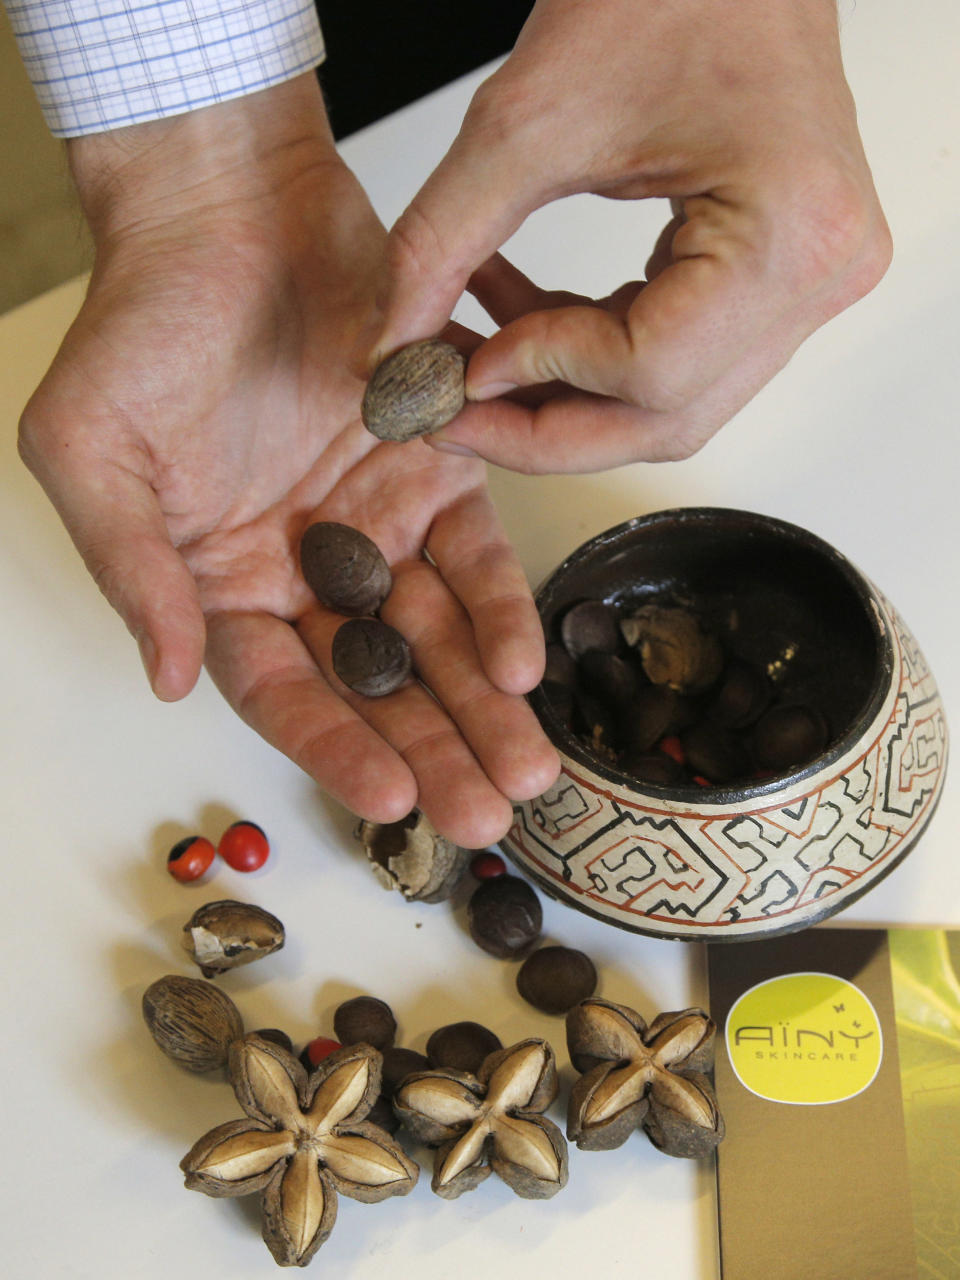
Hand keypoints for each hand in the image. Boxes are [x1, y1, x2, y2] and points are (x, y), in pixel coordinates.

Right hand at [17, 76, 557, 845]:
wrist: (231, 208)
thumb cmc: (145, 322)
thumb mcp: (94, 450)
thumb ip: (136, 570)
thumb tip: (168, 681)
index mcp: (217, 580)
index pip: (278, 688)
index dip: (331, 747)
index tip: (388, 797)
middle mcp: (299, 566)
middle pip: (371, 682)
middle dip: (428, 750)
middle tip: (483, 817)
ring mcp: (371, 522)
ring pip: (432, 635)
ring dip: (479, 704)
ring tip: (526, 770)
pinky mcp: (433, 470)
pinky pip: (474, 553)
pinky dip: (499, 605)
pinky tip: (523, 662)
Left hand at [376, 0, 891, 470]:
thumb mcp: (525, 119)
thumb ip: (445, 243)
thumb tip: (393, 345)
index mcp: (791, 232)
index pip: (652, 374)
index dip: (542, 378)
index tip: (461, 368)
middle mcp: (822, 273)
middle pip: (668, 417)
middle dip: (545, 426)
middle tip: (453, 413)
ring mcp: (810, 280)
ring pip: (671, 402)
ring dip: (563, 392)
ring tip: (475, 354)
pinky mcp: (779, 275)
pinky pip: (676, 355)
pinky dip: (590, 352)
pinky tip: (522, 316)